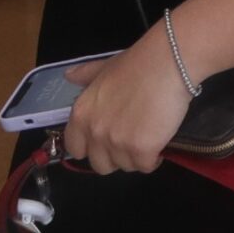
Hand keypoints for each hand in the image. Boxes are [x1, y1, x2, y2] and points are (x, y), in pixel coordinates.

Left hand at [60, 30, 196, 174]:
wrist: (164, 66)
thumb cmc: (135, 65)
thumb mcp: (103, 69)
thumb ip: (84, 76)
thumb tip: (69, 76)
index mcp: (81, 114)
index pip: (74, 148)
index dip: (89, 148)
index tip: (104, 143)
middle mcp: (94, 131)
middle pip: (100, 165)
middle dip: (114, 157)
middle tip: (129, 142)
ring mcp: (117, 142)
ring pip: (125, 167)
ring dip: (136, 157)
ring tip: (147, 137)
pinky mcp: (141, 150)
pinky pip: (146, 166)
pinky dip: (154, 159)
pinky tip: (159, 144)